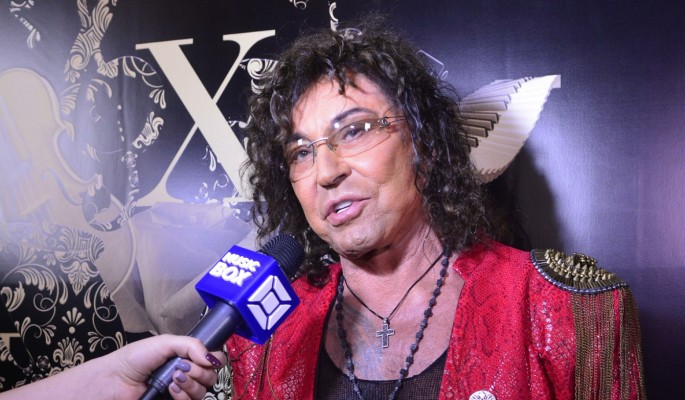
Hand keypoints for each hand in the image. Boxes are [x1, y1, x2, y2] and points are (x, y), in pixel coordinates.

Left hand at [110, 334, 225, 399]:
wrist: (115, 380)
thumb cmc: (135, 358)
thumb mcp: (165, 343)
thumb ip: (191, 345)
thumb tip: (212, 357)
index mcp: (186, 357)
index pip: (213, 360)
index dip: (214, 360)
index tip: (205, 359)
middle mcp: (187, 374)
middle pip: (211, 376)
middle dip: (200, 372)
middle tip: (183, 368)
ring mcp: (181, 390)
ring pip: (203, 391)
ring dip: (190, 384)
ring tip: (173, 379)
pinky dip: (183, 396)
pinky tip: (170, 389)